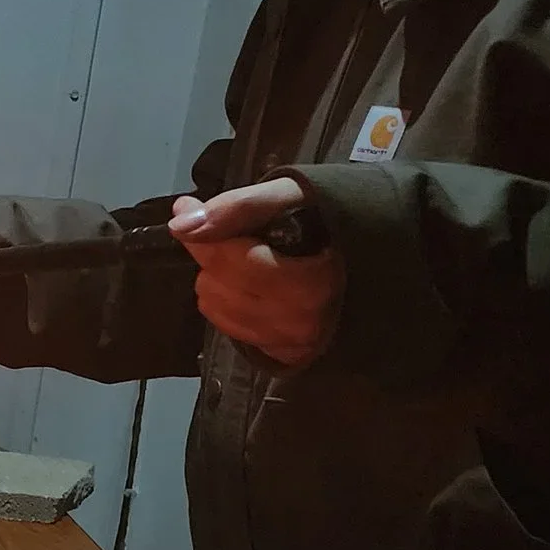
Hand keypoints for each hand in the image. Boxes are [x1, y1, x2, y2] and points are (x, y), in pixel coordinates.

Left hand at [170, 179, 342, 367]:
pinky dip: (224, 299)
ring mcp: (288, 343)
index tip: (185, 205)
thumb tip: (180, 224)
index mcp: (313, 282)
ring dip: (216, 275)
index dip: (203, 231)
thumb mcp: (293, 196)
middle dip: (214, 251)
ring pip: (213, 302)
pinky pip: (224, 323)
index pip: (234, 261)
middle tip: (238, 235)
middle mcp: (300, 322)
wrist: (369, 261)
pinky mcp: (278, 353)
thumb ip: (239, 207)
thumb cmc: (328, 222)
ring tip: (248, 259)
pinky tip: (248, 283)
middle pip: (217, 281)